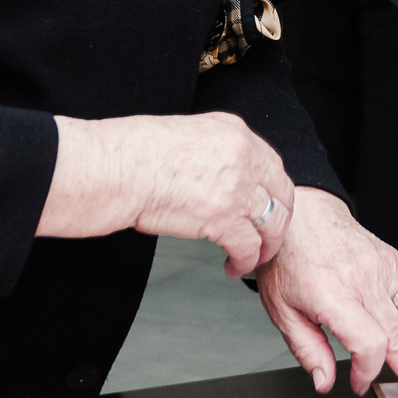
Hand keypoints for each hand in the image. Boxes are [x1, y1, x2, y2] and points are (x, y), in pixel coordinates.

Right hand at [40, 112, 293, 277]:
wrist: (115, 169)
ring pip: (272, 223)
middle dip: (278, 221)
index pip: (272, 165)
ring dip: (265, 245)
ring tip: (254, 257)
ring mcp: (236, 186)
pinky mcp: (224, 216)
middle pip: (281, 194)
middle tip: (269, 237)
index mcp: (233, 131)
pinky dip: (245, 260)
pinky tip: (234, 265)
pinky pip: (248, 246)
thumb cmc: (133, 154)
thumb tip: (217, 174)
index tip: (269, 207)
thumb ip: (212, 151)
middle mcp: (242, 155)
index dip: (274, 193)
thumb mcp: (186, 135)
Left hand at [257, 189, 397, 397]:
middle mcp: (363, 280)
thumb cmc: (289, 260)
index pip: (368, 342)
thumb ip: (307, 350)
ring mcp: (384, 269)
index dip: (368, 371)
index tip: (359, 384)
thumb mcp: (282, 311)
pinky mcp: (395, 263)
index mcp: (332, 293)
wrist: (302, 216)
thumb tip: (325, 382)